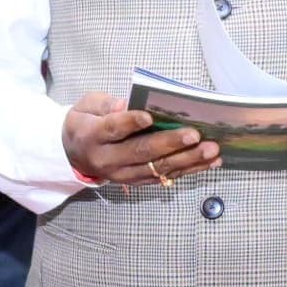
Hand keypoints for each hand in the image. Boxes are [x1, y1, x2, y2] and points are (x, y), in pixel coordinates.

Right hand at [62, 91, 217, 186]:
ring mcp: (124, 174)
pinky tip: (210, 162)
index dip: (130, 123)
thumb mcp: (86, 106)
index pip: (112, 129)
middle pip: (141, 152)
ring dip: (188, 160)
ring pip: (157, 168)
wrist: (75, 153)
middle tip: (195, 134)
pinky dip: (189, 170)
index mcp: (93, 137)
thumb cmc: (86, 123)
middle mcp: (108, 160)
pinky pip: (165, 177)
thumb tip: (126, 105)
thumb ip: (105, 104)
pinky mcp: (137, 181)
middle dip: (170, 143)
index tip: (149, 116)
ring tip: (211, 150)